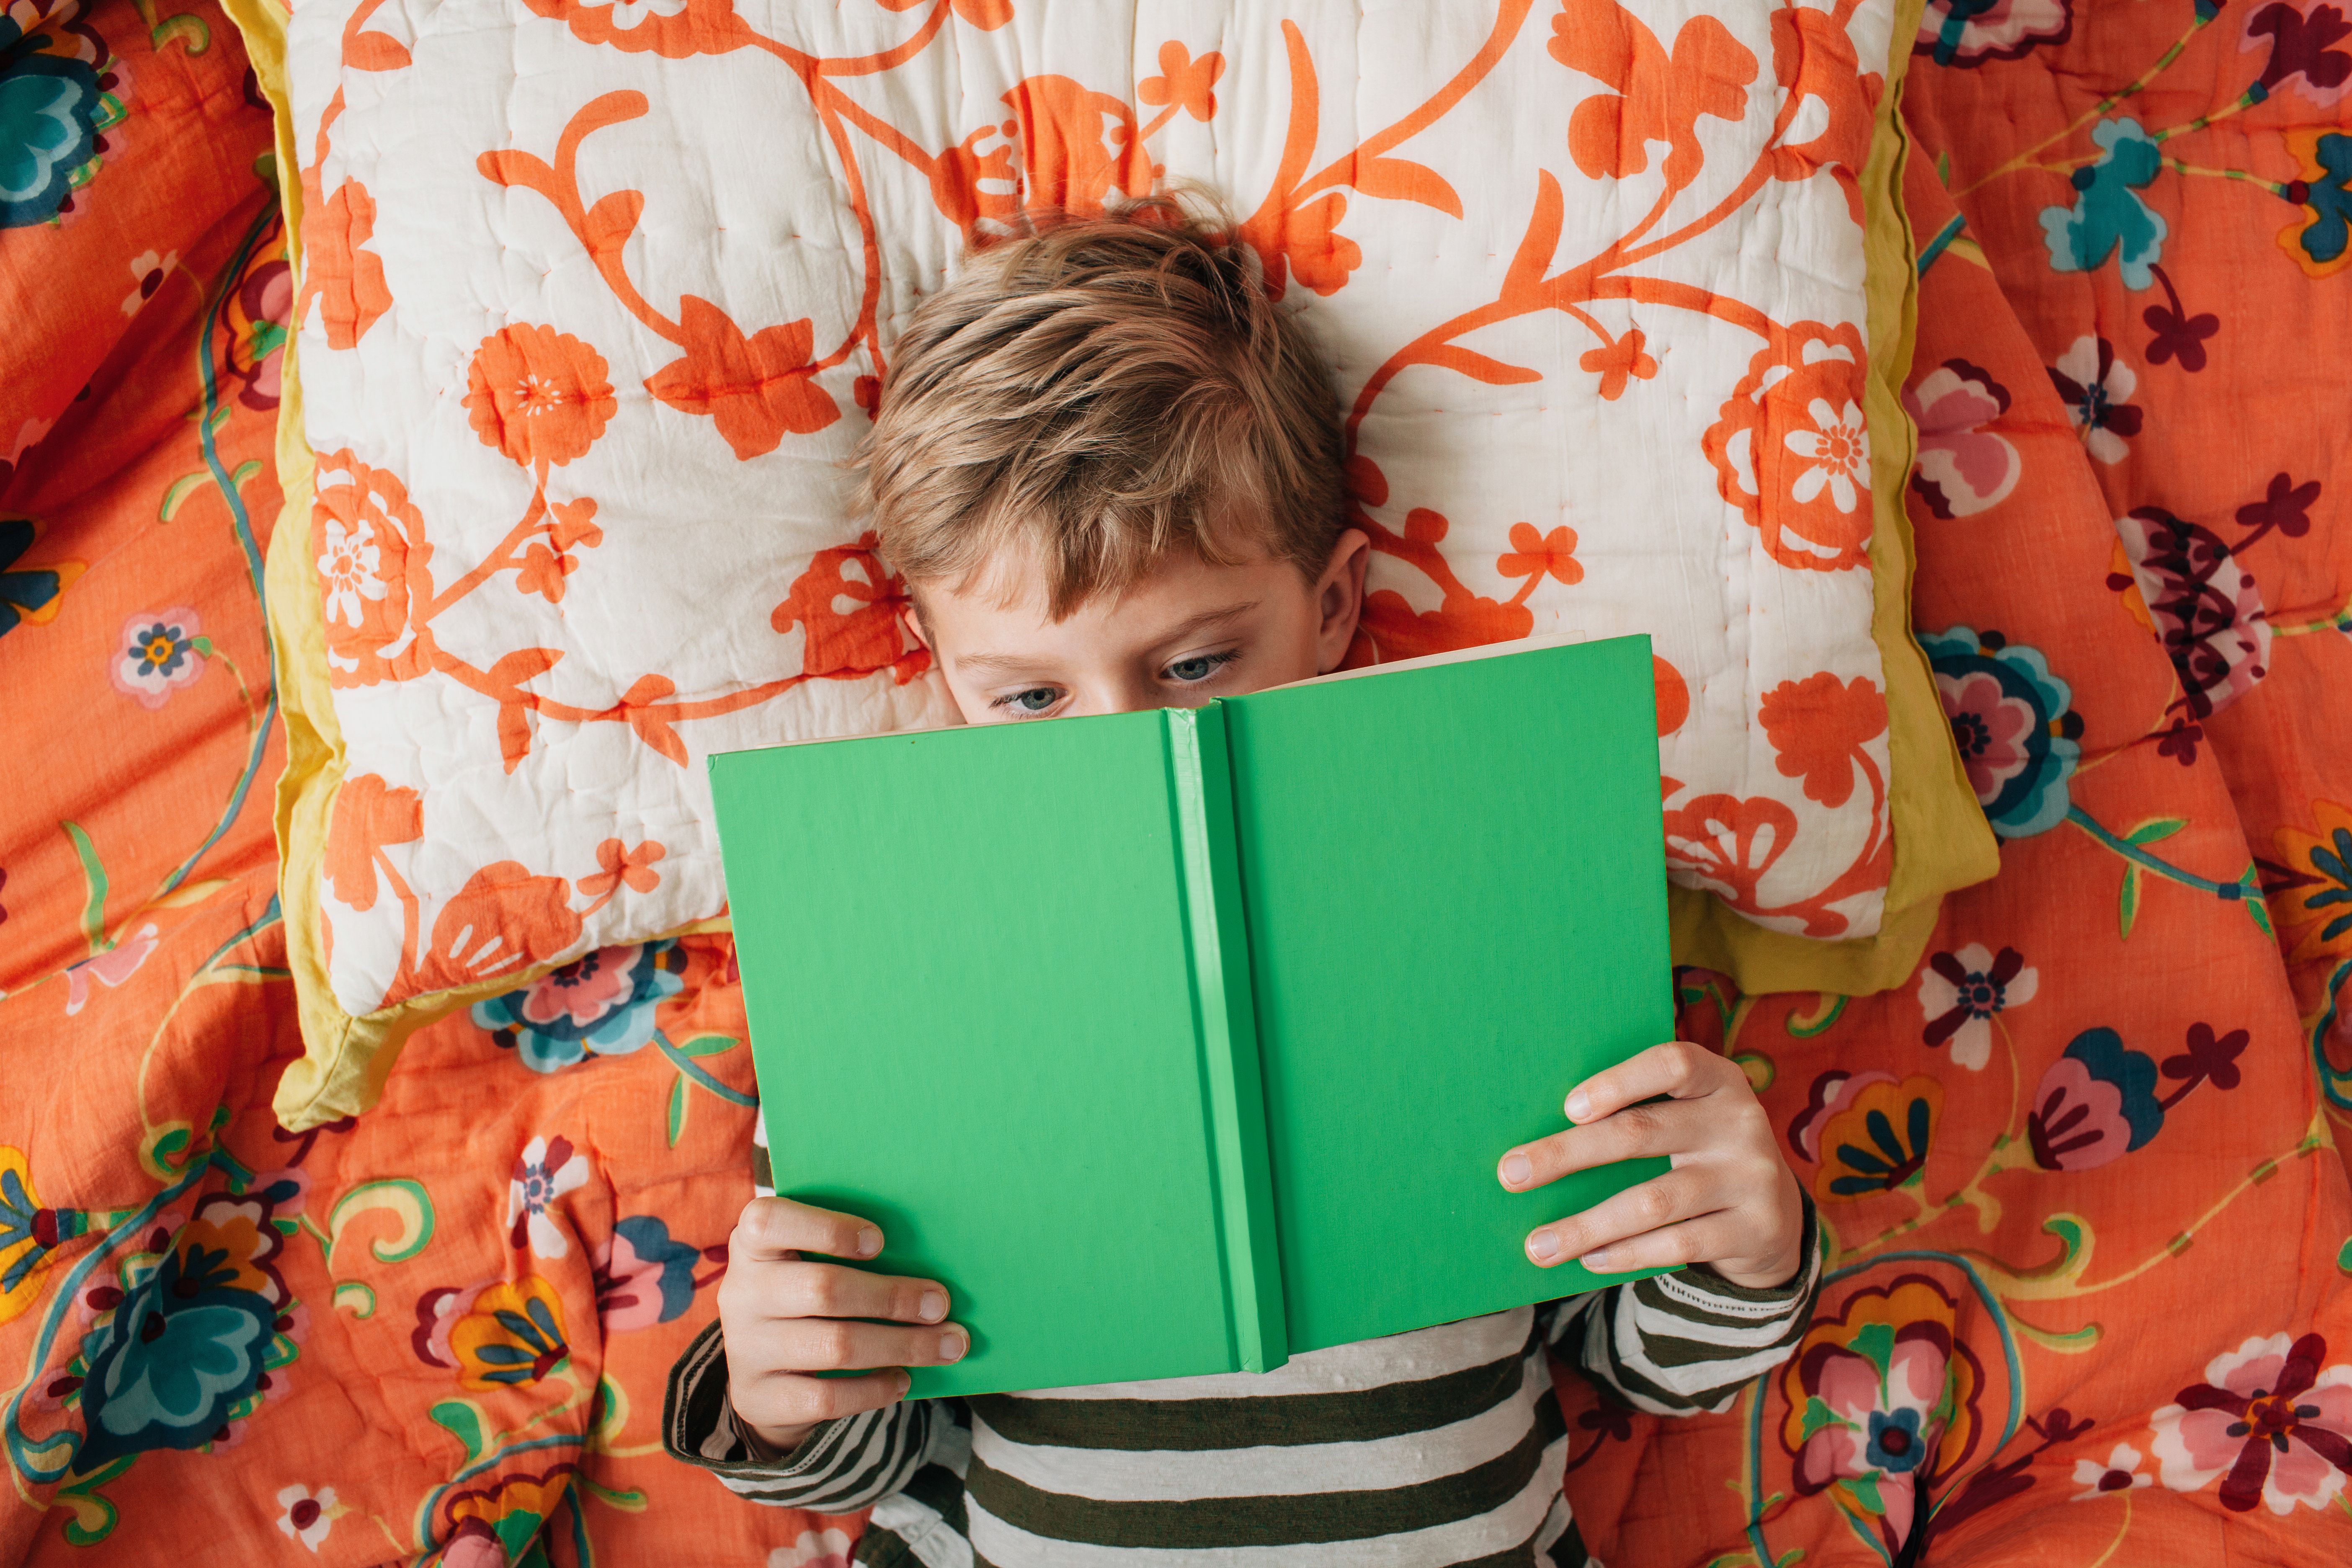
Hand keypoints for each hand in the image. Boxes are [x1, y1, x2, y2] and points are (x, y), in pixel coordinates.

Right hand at [716, 1197, 968, 1453]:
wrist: (759, 1369)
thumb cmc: (803, 1294)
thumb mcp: (806, 1261)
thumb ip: (848, 1251)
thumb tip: (928, 1255)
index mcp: (751, 1244)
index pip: (770, 1222)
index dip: (828, 1229)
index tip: (880, 1241)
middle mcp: (741, 1294)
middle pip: (823, 1289)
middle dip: (893, 1297)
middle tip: (941, 1304)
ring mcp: (746, 1349)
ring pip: (835, 1346)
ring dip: (902, 1345)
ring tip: (947, 1345)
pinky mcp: (759, 1398)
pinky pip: (827, 1396)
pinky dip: (874, 1388)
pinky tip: (903, 1380)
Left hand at [1496, 1041, 1804, 1289]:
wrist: (1774, 1217)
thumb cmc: (1699, 1153)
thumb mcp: (1686, 1119)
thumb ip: (1636, 1114)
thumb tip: (1539, 1138)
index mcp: (1719, 1081)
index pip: (1673, 1064)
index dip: (1619, 1081)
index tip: (1567, 1107)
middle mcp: (1740, 1122)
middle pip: (1642, 1133)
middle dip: (1568, 1155)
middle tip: (1510, 1173)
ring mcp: (1752, 1177)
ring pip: (1654, 1201)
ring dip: (1586, 1225)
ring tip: (1538, 1244)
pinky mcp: (1754, 1229)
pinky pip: (1678, 1244)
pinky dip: (1627, 1253)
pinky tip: (1590, 1259)